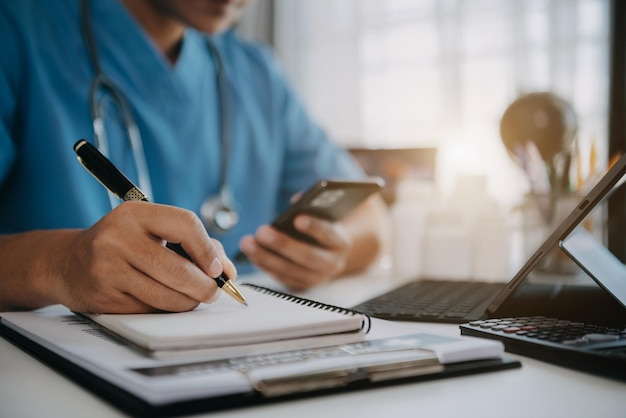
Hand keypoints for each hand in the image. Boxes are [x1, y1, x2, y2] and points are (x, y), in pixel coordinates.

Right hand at [50, 201, 234, 312]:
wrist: (68, 263)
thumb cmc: (122, 244)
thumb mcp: (151, 229)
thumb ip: (194, 243)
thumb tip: (228, 271)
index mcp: (135, 214)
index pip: (186, 225)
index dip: (209, 250)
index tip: (219, 268)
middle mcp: (118, 238)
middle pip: (179, 269)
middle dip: (206, 286)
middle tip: (214, 291)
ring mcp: (108, 269)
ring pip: (168, 297)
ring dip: (189, 302)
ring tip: (192, 297)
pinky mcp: (104, 297)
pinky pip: (151, 311)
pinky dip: (166, 311)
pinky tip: (163, 301)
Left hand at [239, 214, 352, 289]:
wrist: (330, 253)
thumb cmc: (322, 228)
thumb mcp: (323, 215)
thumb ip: (312, 205)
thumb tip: (296, 201)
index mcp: (340, 242)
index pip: (329, 235)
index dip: (315, 227)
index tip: (298, 219)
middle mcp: (332, 263)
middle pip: (307, 256)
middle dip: (283, 244)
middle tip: (262, 232)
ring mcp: (317, 278)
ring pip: (291, 271)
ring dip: (266, 257)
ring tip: (248, 243)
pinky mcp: (301, 286)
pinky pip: (282, 278)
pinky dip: (265, 266)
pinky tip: (251, 254)